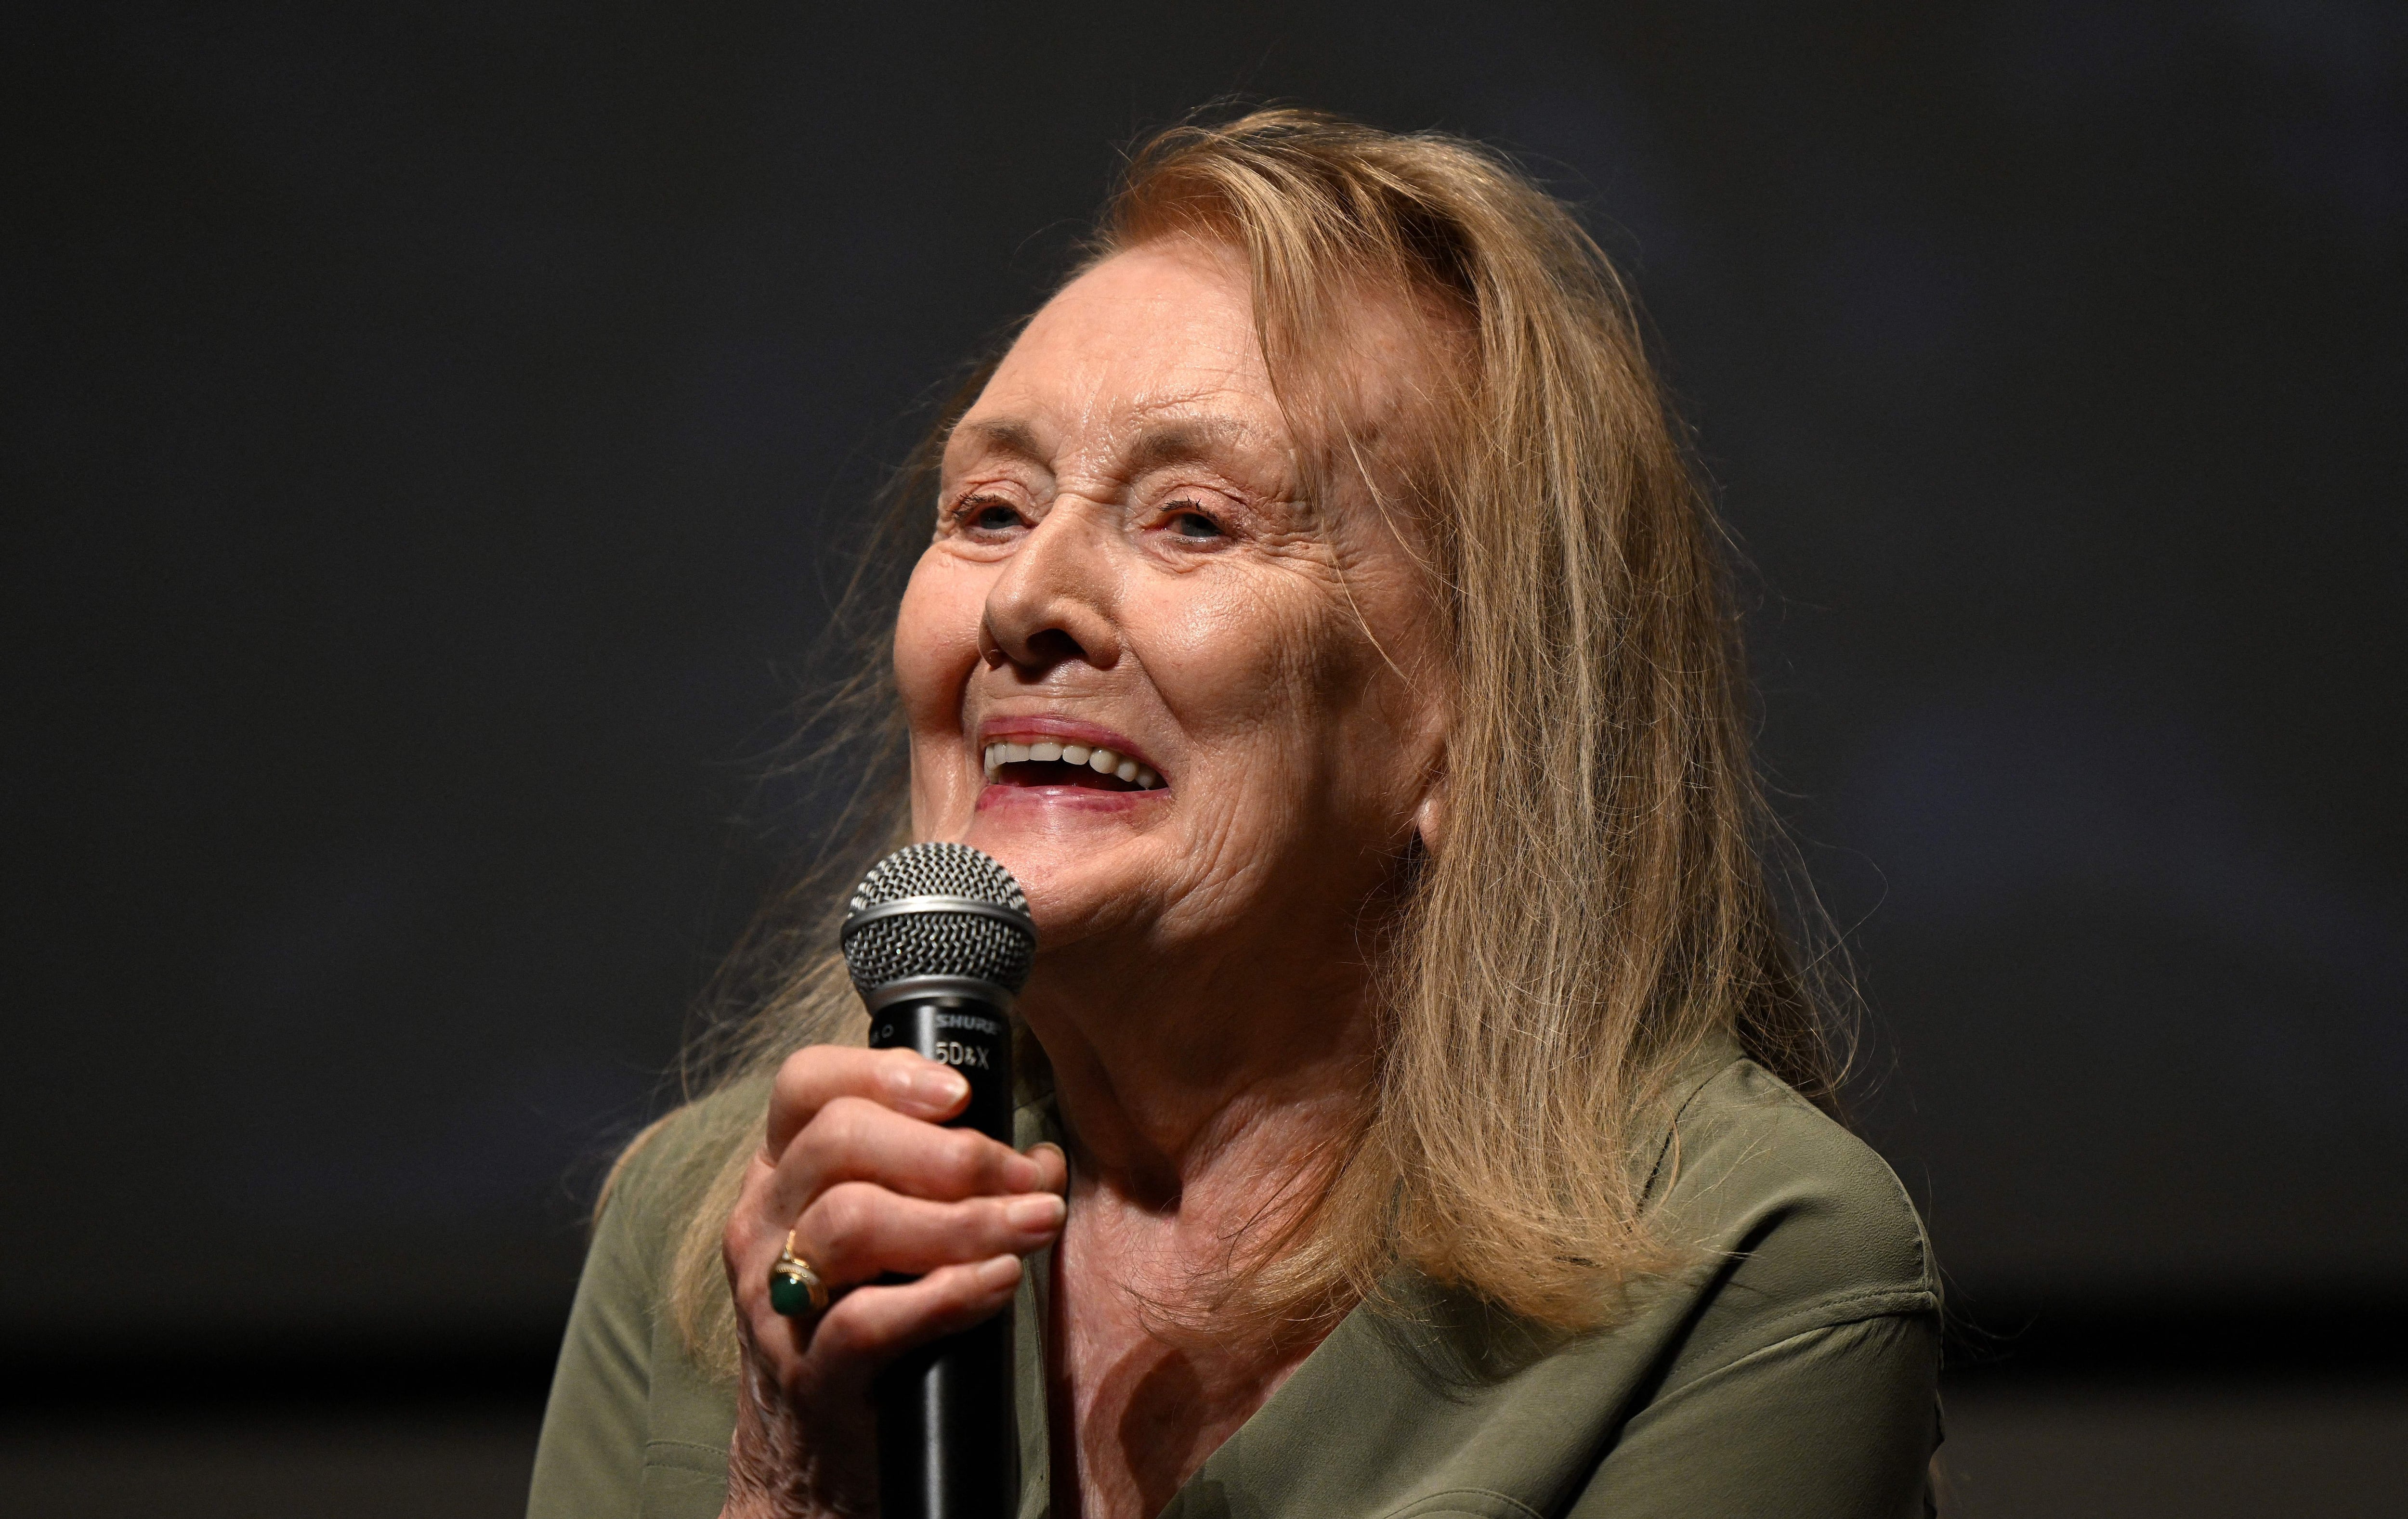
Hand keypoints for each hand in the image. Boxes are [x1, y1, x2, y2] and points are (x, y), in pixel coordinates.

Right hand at [718, 1044, 1067, 1518]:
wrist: (815, 1460)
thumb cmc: (872, 1323)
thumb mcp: (898, 1239)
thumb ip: (957, 1187)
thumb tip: (1041, 1160)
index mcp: (781, 1174)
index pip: (806, 1085)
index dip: (884, 1073)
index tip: (960, 1093)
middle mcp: (762, 1223)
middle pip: (839, 1142)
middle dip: (950, 1153)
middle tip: (1026, 1179)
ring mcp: (775, 1299)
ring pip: (853, 1221)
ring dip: (963, 1219)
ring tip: (1033, 1225)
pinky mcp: (807, 1372)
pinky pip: (867, 1319)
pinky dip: (946, 1294)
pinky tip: (1000, 1282)